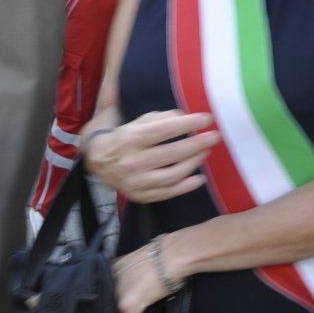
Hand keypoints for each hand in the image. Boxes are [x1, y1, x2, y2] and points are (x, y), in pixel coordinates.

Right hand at [84, 111, 218, 203]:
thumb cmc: (125, 137)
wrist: (99, 160)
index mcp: (131, 138)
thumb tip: (184, 117)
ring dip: (193, 163)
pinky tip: (200, 178)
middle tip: (215, 137)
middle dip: (197, 144)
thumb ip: (161, 118)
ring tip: (206, 152)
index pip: (165, 130)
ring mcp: (136, 181)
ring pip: (171, 175)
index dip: (188, 124)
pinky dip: (186, 187)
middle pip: (171, 153)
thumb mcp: (138, 122)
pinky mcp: (140, 195)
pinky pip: (167, 193)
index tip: (207, 119)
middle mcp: (132, 161)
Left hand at [111, 241, 172, 312]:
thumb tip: (132, 285)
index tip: (112, 312)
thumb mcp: (136, 261)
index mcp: (112, 268)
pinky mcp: (128, 305)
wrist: (172, 255)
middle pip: (108, 304)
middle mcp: (110, 281)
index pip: (105, 290)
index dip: (109, 303)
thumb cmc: (161, 256)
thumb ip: (127, 273)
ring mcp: (118, 293)